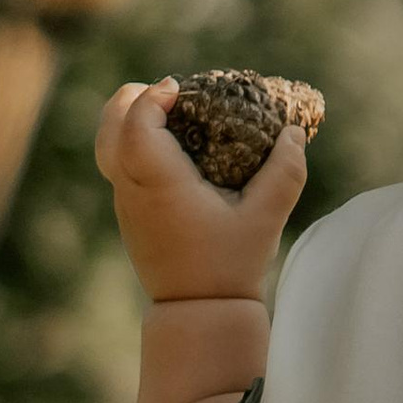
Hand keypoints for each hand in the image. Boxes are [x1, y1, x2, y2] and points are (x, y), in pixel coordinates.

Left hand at [93, 78, 306, 301]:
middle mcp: (133, 190)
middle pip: (109, 127)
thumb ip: (285, 173)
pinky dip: (134, 144)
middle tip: (165, 93)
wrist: (200, 313)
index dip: (153, 97)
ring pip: (108, 147)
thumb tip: (295, 133)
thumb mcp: (266, 218)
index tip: (180, 89)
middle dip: (131, 100)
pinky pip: (120, 166)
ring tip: (166, 115)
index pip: (137, 123)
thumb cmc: (231, 265)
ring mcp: (125, 204)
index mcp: (160, 184)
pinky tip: (172, 150)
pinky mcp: (129, 215)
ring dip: (131, 121)